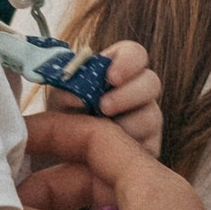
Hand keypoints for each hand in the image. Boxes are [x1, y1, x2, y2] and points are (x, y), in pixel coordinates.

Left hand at [46, 39, 161, 156]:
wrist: (62, 153)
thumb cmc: (64, 116)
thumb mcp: (58, 100)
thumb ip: (66, 91)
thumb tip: (78, 96)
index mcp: (118, 70)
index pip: (135, 54)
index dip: (129, 61)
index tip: (111, 77)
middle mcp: (138, 91)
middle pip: (151, 82)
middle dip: (128, 94)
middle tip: (103, 107)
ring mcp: (147, 118)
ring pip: (151, 116)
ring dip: (125, 125)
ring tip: (99, 136)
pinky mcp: (150, 146)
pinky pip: (149, 146)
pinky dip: (127, 150)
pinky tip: (107, 155)